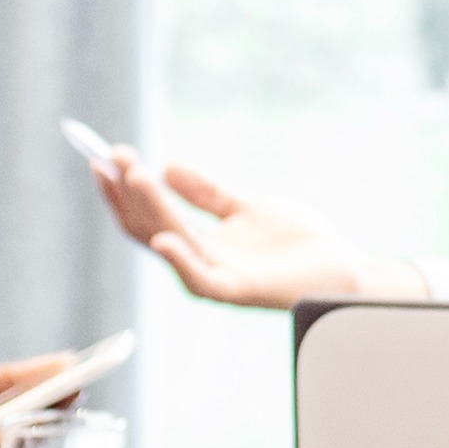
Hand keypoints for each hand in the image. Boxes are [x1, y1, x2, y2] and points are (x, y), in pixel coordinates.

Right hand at [87, 146, 410, 309]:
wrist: (341, 268)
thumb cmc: (298, 243)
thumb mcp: (245, 205)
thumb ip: (207, 192)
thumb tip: (167, 166)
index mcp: (200, 243)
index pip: (150, 215)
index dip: (125, 188)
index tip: (107, 156)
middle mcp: (201, 261)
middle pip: (149, 228)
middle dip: (126, 194)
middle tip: (109, 160)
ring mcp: (218, 277)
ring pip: (171, 243)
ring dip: (149, 210)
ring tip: (133, 176)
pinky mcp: (240, 290)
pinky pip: (202, 280)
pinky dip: (180, 261)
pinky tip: (164, 238)